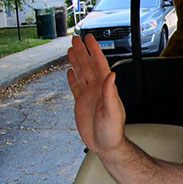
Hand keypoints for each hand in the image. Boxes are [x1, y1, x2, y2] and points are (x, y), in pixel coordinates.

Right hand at [67, 34, 125, 156]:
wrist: (106, 145)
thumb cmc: (112, 131)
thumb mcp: (112, 111)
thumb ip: (110, 93)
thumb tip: (111, 74)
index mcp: (105, 88)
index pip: (99, 64)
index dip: (94, 50)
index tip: (89, 38)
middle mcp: (97, 89)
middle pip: (88, 65)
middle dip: (82, 51)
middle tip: (76, 39)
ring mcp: (89, 95)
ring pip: (81, 73)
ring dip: (76, 61)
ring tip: (71, 49)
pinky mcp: (82, 103)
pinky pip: (76, 87)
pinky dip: (73, 78)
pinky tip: (70, 71)